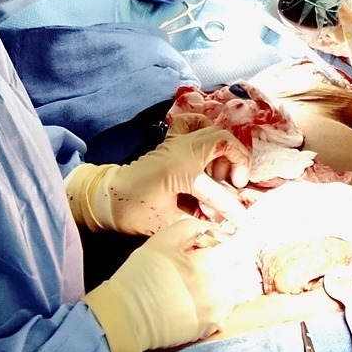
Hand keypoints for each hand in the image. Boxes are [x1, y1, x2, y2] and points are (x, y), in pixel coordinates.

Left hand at [68, 128, 250, 235]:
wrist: (107, 198)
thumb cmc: (134, 211)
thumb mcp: (169, 223)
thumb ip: (199, 223)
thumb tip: (225, 227)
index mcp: (183, 170)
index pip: (219, 191)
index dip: (235, 210)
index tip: (245, 223)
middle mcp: (183, 149)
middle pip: (225, 141)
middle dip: (237, 163)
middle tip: (233, 184)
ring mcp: (176, 141)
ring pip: (213, 130)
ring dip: (223, 150)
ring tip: (218, 173)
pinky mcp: (170, 141)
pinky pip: (193, 123)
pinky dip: (205, 131)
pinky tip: (207, 151)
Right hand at [84, 213, 263, 351]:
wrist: (126, 317)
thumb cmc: (141, 275)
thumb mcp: (162, 240)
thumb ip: (193, 227)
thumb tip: (214, 228)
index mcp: (210, 264)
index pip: (245, 244)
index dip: (249, 235)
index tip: (249, 231)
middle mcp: (221, 289)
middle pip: (247, 267)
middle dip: (238, 256)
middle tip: (220, 253)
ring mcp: (218, 310)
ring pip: (242, 288)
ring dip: (233, 277)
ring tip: (209, 274)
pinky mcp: (212, 326)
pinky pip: (230, 307)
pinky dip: (224, 297)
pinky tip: (203, 293)